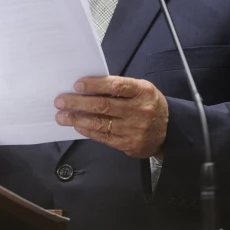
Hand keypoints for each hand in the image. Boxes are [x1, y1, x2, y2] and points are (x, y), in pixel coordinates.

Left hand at [54, 76, 168, 158]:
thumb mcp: (141, 89)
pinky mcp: (129, 144)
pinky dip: (88, 130)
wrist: (168, 129)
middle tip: (60, 101)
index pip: (116, 86)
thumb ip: (120, 88)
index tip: (77, 85)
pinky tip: (77, 125)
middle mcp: (139, 110)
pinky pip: (104, 137)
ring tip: (62, 116)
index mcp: (142, 91)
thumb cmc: (148, 104)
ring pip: (101, 123)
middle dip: (78, 103)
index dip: (95, 85)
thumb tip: (89, 88)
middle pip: (104, 105)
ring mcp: (134, 129)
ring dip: (78, 119)